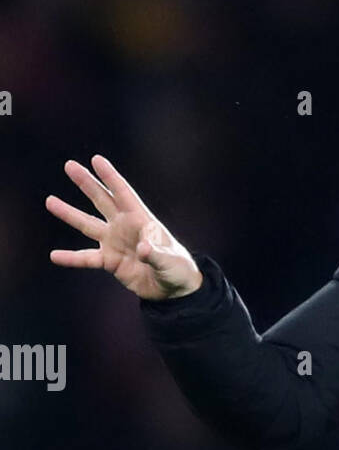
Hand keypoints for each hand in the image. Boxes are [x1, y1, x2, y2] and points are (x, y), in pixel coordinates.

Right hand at [46, 154, 202, 300]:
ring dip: (69, 214)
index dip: (110, 177)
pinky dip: (71, 258)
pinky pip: (86, 258)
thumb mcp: (170, 260)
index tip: (96, 160)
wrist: (172, 289)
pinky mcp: (109, 261)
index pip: (123, 194)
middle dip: (87, 183)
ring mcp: (114, 243)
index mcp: (141, 219)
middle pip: (102, 200)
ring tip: (50, 201)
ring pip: (88, 225)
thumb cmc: (177, 268)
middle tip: (70, 166)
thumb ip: (156, 254)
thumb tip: (143, 249)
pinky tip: (55, 256)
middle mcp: (124, 227)